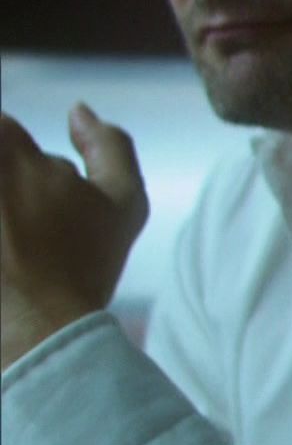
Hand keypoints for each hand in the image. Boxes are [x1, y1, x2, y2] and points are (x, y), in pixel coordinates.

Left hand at [0, 105, 148, 369]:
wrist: (34, 333)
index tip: (38, 207)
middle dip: (11, 195)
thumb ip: (109, 143)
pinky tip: (7, 264)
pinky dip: (0, 248)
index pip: (4, 129)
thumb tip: (78, 111)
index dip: (22, 166)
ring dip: (7, 218)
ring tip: (15, 252)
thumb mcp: (125, 201)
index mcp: (5, 147)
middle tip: (23, 234)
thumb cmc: (83, 266)